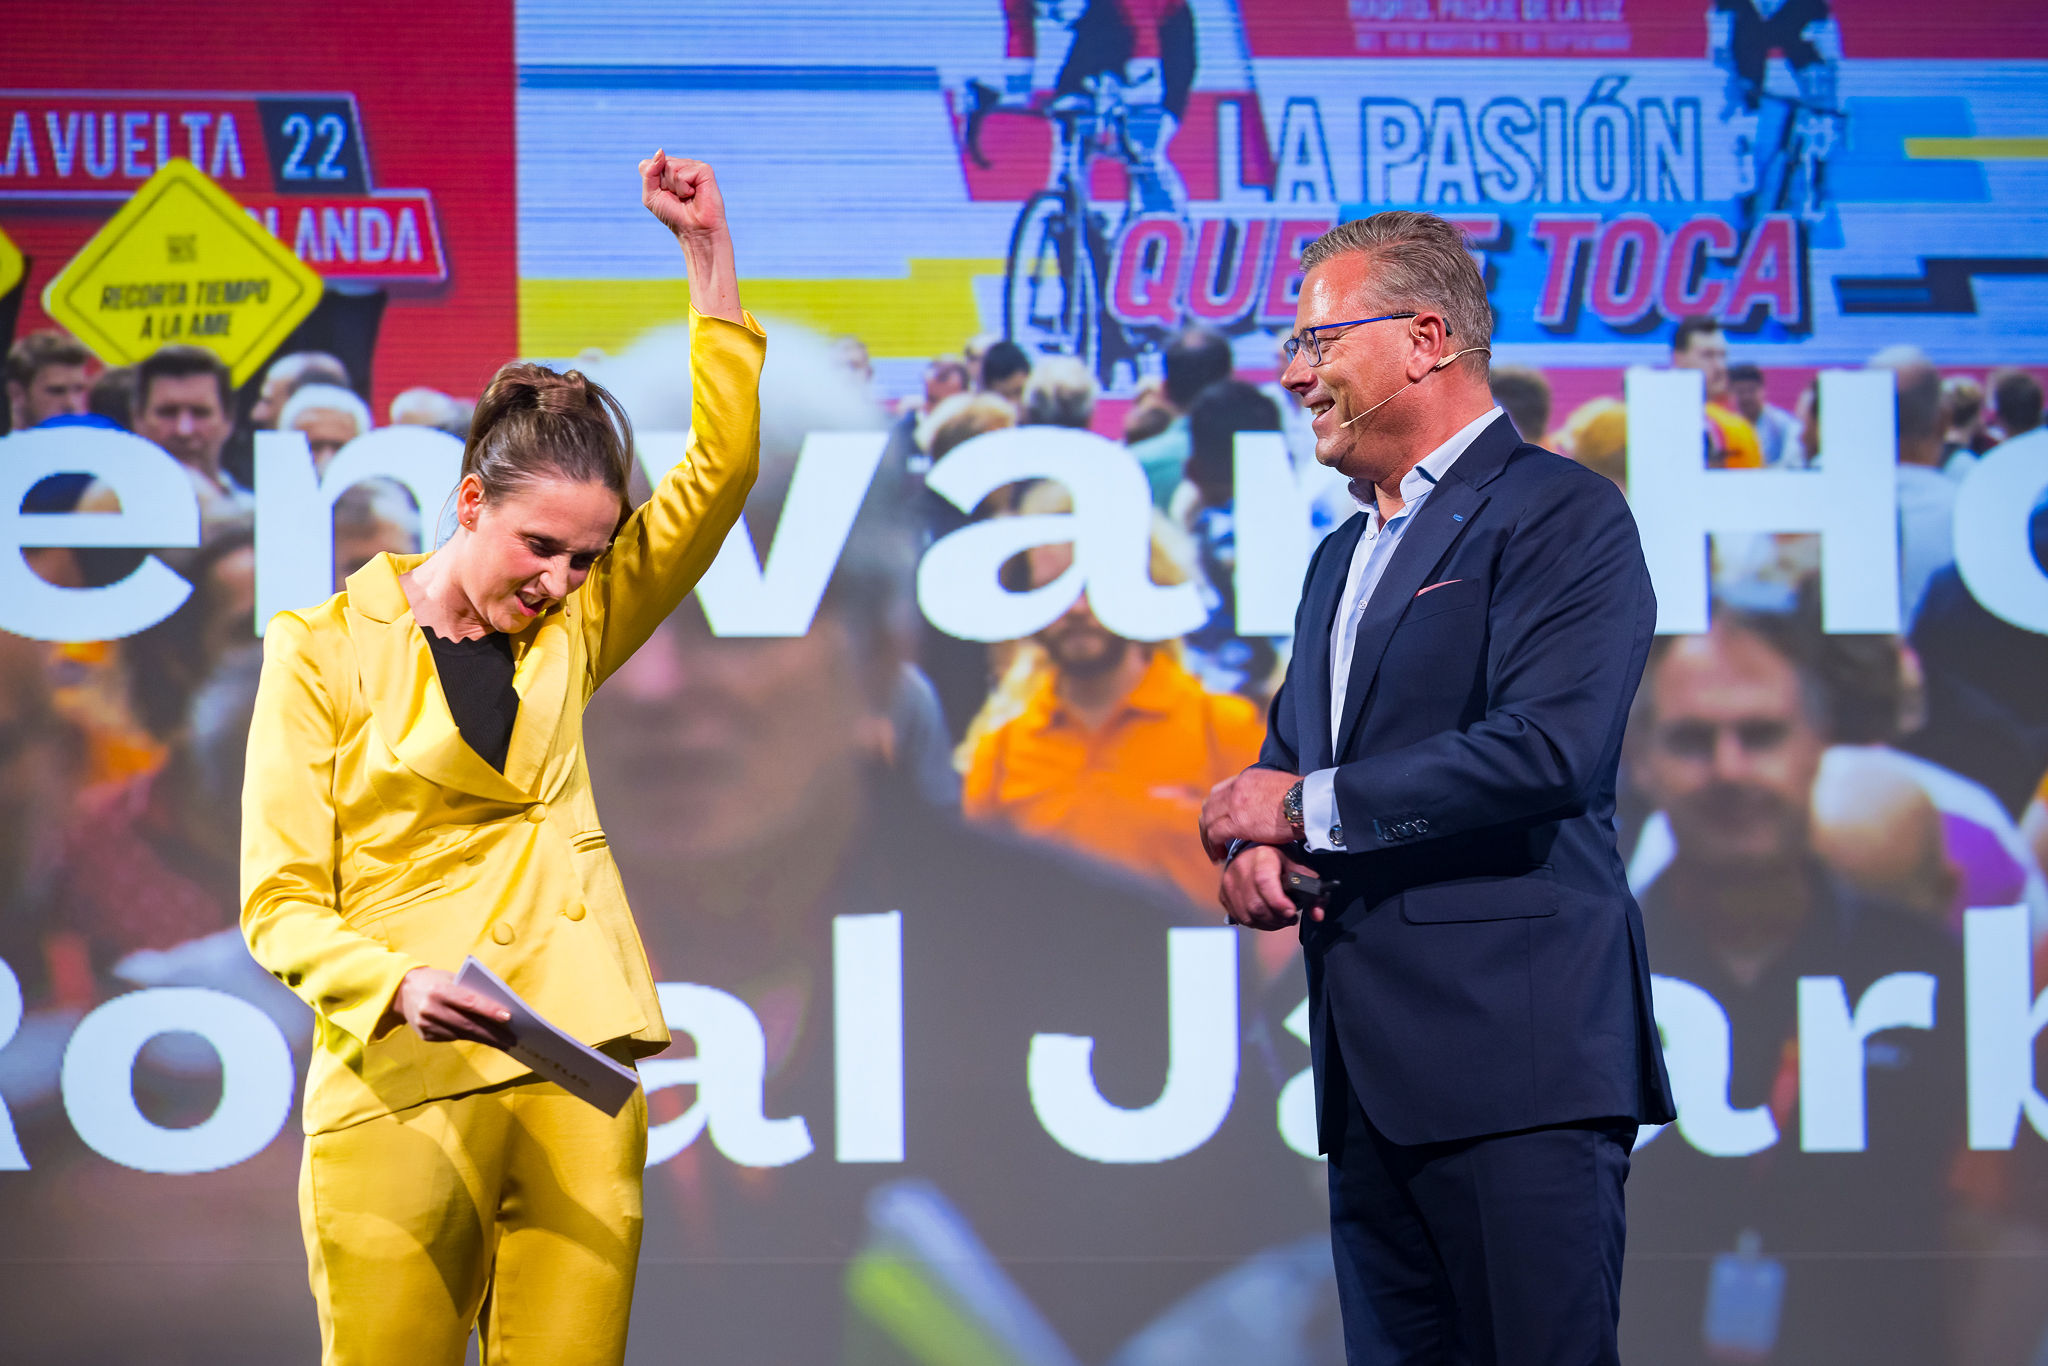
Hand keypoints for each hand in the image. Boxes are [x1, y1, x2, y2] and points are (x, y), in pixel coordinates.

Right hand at [395, 967, 514, 1046]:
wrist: (403, 991)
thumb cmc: (437, 981)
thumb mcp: (451, 979)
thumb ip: (470, 991)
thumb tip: (499, 1010)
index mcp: (438, 990)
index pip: (468, 1002)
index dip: (489, 1010)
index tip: (508, 1017)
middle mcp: (430, 1009)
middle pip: (467, 1023)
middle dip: (492, 1033)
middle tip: (512, 1039)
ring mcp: (426, 1025)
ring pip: (462, 1034)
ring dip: (485, 1039)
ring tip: (503, 1042)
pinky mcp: (425, 1036)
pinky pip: (452, 1037)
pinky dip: (470, 1037)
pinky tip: (484, 1039)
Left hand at [640, 151, 727, 242]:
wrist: (694, 231)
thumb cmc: (674, 215)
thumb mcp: (651, 196)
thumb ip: (649, 172)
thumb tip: (661, 151)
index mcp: (668, 169)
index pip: (649, 163)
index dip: (652, 182)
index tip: (664, 195)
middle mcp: (681, 164)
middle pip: (660, 163)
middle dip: (663, 184)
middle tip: (677, 197)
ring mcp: (694, 165)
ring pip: (671, 166)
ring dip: (675, 187)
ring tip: (686, 196)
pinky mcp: (704, 170)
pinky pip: (683, 173)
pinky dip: (684, 188)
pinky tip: (694, 194)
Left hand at [1200, 767, 1299, 861]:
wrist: (1308, 803)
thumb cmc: (1303, 799)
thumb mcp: (1278, 788)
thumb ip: (1265, 795)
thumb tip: (1268, 808)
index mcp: (1247, 779)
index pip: (1221, 792)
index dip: (1216, 809)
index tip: (1218, 823)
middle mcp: (1236, 788)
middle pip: (1210, 806)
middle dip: (1207, 824)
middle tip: (1212, 840)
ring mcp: (1234, 804)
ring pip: (1207, 820)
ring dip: (1207, 837)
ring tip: (1215, 852)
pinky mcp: (1237, 821)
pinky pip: (1214, 834)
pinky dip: (1213, 846)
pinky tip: (1219, 856)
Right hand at [1220, 844, 1322, 930]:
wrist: (1252, 851)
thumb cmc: (1278, 859)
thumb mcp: (1298, 866)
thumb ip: (1312, 889)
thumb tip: (1318, 914)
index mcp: (1261, 856)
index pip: (1264, 882)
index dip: (1278, 902)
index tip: (1291, 912)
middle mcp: (1240, 868)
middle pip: (1257, 905)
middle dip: (1277, 918)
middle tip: (1289, 917)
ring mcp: (1229, 882)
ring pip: (1248, 915)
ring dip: (1267, 923)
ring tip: (1279, 918)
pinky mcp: (1223, 894)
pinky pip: (1240, 918)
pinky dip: (1256, 923)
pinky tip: (1266, 917)